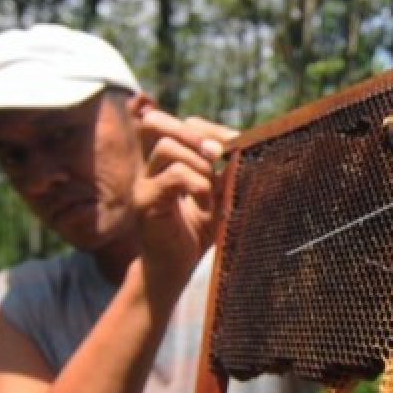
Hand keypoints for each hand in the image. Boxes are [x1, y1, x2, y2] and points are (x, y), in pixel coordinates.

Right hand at [133, 109, 238, 302]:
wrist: (174, 269)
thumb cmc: (197, 234)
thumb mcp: (217, 198)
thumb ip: (226, 174)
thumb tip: (248, 148)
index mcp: (167, 161)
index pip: (178, 124)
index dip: (207, 128)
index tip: (235, 142)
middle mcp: (151, 167)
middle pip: (156, 123)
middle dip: (194, 133)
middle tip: (219, 153)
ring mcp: (144, 182)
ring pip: (167, 148)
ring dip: (200, 165)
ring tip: (214, 189)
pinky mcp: (144, 201)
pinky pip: (172, 176)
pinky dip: (197, 185)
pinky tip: (207, 205)